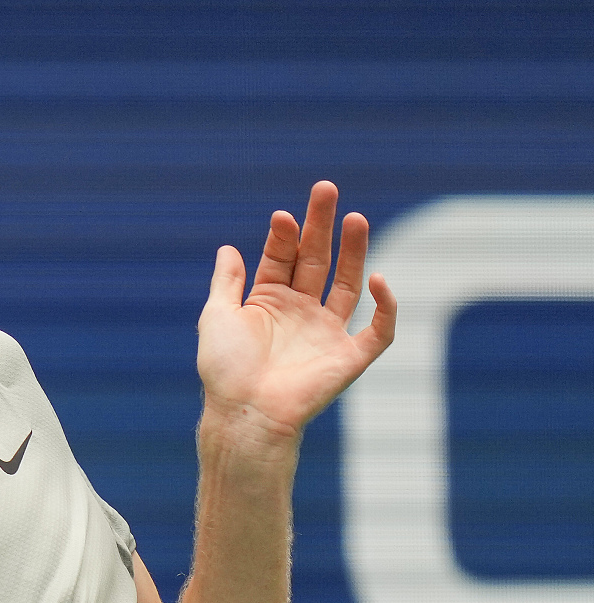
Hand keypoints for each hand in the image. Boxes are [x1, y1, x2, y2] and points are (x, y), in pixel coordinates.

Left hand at [196, 181, 396, 445]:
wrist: (244, 413)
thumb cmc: (224, 371)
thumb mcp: (216, 317)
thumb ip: (226, 282)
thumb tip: (227, 248)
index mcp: (269, 303)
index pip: (282, 258)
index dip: (283, 236)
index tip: (282, 216)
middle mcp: (300, 313)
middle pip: (317, 260)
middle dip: (322, 226)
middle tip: (325, 190)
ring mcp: (326, 333)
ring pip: (348, 283)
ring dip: (354, 250)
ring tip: (355, 217)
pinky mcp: (349, 357)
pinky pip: (378, 329)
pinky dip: (386, 306)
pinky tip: (380, 277)